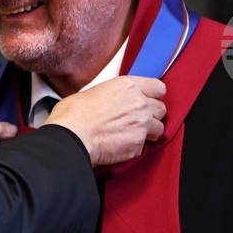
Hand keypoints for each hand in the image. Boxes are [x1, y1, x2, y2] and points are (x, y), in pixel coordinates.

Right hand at [44, 76, 166, 165]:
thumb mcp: (93, 91)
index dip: (154, 95)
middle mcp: (140, 104)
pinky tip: (121, 144)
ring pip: (158, 129)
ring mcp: (142, 125)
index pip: (159, 88)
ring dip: (148, 131)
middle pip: (161, 109)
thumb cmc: (74, 114)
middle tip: (138, 118)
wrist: (71, 137)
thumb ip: (113, 94)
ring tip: (132, 133)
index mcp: (129, 86)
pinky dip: (135, 146)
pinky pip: (144, 146)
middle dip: (152, 114)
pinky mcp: (138, 145)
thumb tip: (112, 101)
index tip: (148, 100)